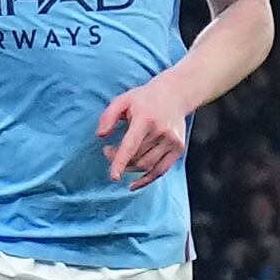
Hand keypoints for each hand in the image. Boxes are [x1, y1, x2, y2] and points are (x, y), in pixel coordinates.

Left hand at [97, 75, 189, 190]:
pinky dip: (146, 180)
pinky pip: (160, 171)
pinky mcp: (178, 148)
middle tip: (108, 151)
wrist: (175, 94)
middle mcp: (161, 131)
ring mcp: (172, 141)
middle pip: (137, 157)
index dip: (121, 162)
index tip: (114, 176)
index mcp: (146, 118)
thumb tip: (100, 136)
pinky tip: (133, 185)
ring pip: (147, 166)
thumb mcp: (123, 100)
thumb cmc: (144, 99)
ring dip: (130, 168)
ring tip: (121, 160)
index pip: (132, 145)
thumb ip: (108, 116)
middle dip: (119, 160)